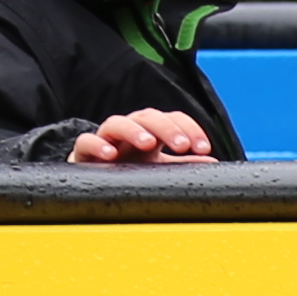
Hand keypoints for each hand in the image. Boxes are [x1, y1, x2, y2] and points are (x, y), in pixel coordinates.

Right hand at [68, 108, 212, 165]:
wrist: (92, 179)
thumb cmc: (128, 170)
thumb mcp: (157, 167)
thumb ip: (181, 164)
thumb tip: (213, 163)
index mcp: (150, 130)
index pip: (173, 119)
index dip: (190, 129)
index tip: (204, 148)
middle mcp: (129, 129)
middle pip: (148, 116)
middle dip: (167, 128)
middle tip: (181, 145)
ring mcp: (105, 138)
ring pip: (117, 122)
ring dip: (134, 131)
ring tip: (148, 143)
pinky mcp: (83, 152)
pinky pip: (86, 142)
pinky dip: (97, 145)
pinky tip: (110, 154)